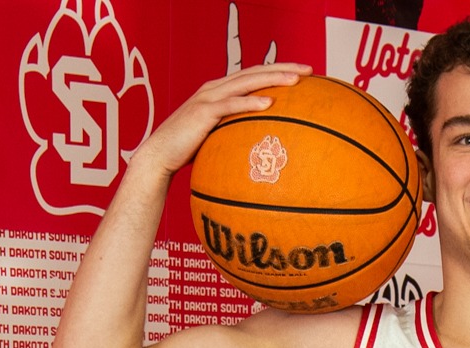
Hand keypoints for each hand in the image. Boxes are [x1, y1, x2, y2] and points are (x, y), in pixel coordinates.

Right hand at [131, 62, 311, 178]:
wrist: (160, 156)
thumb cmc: (190, 150)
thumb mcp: (219, 136)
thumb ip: (238, 132)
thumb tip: (264, 146)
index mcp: (220, 91)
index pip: (254, 75)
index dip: (278, 70)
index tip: (304, 73)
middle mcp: (215, 88)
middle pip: (254, 72)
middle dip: (283, 68)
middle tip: (309, 69)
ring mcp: (208, 97)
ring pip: (245, 82)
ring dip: (272, 79)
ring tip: (296, 80)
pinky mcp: (202, 112)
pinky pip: (230, 105)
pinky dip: (249, 102)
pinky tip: (269, 103)